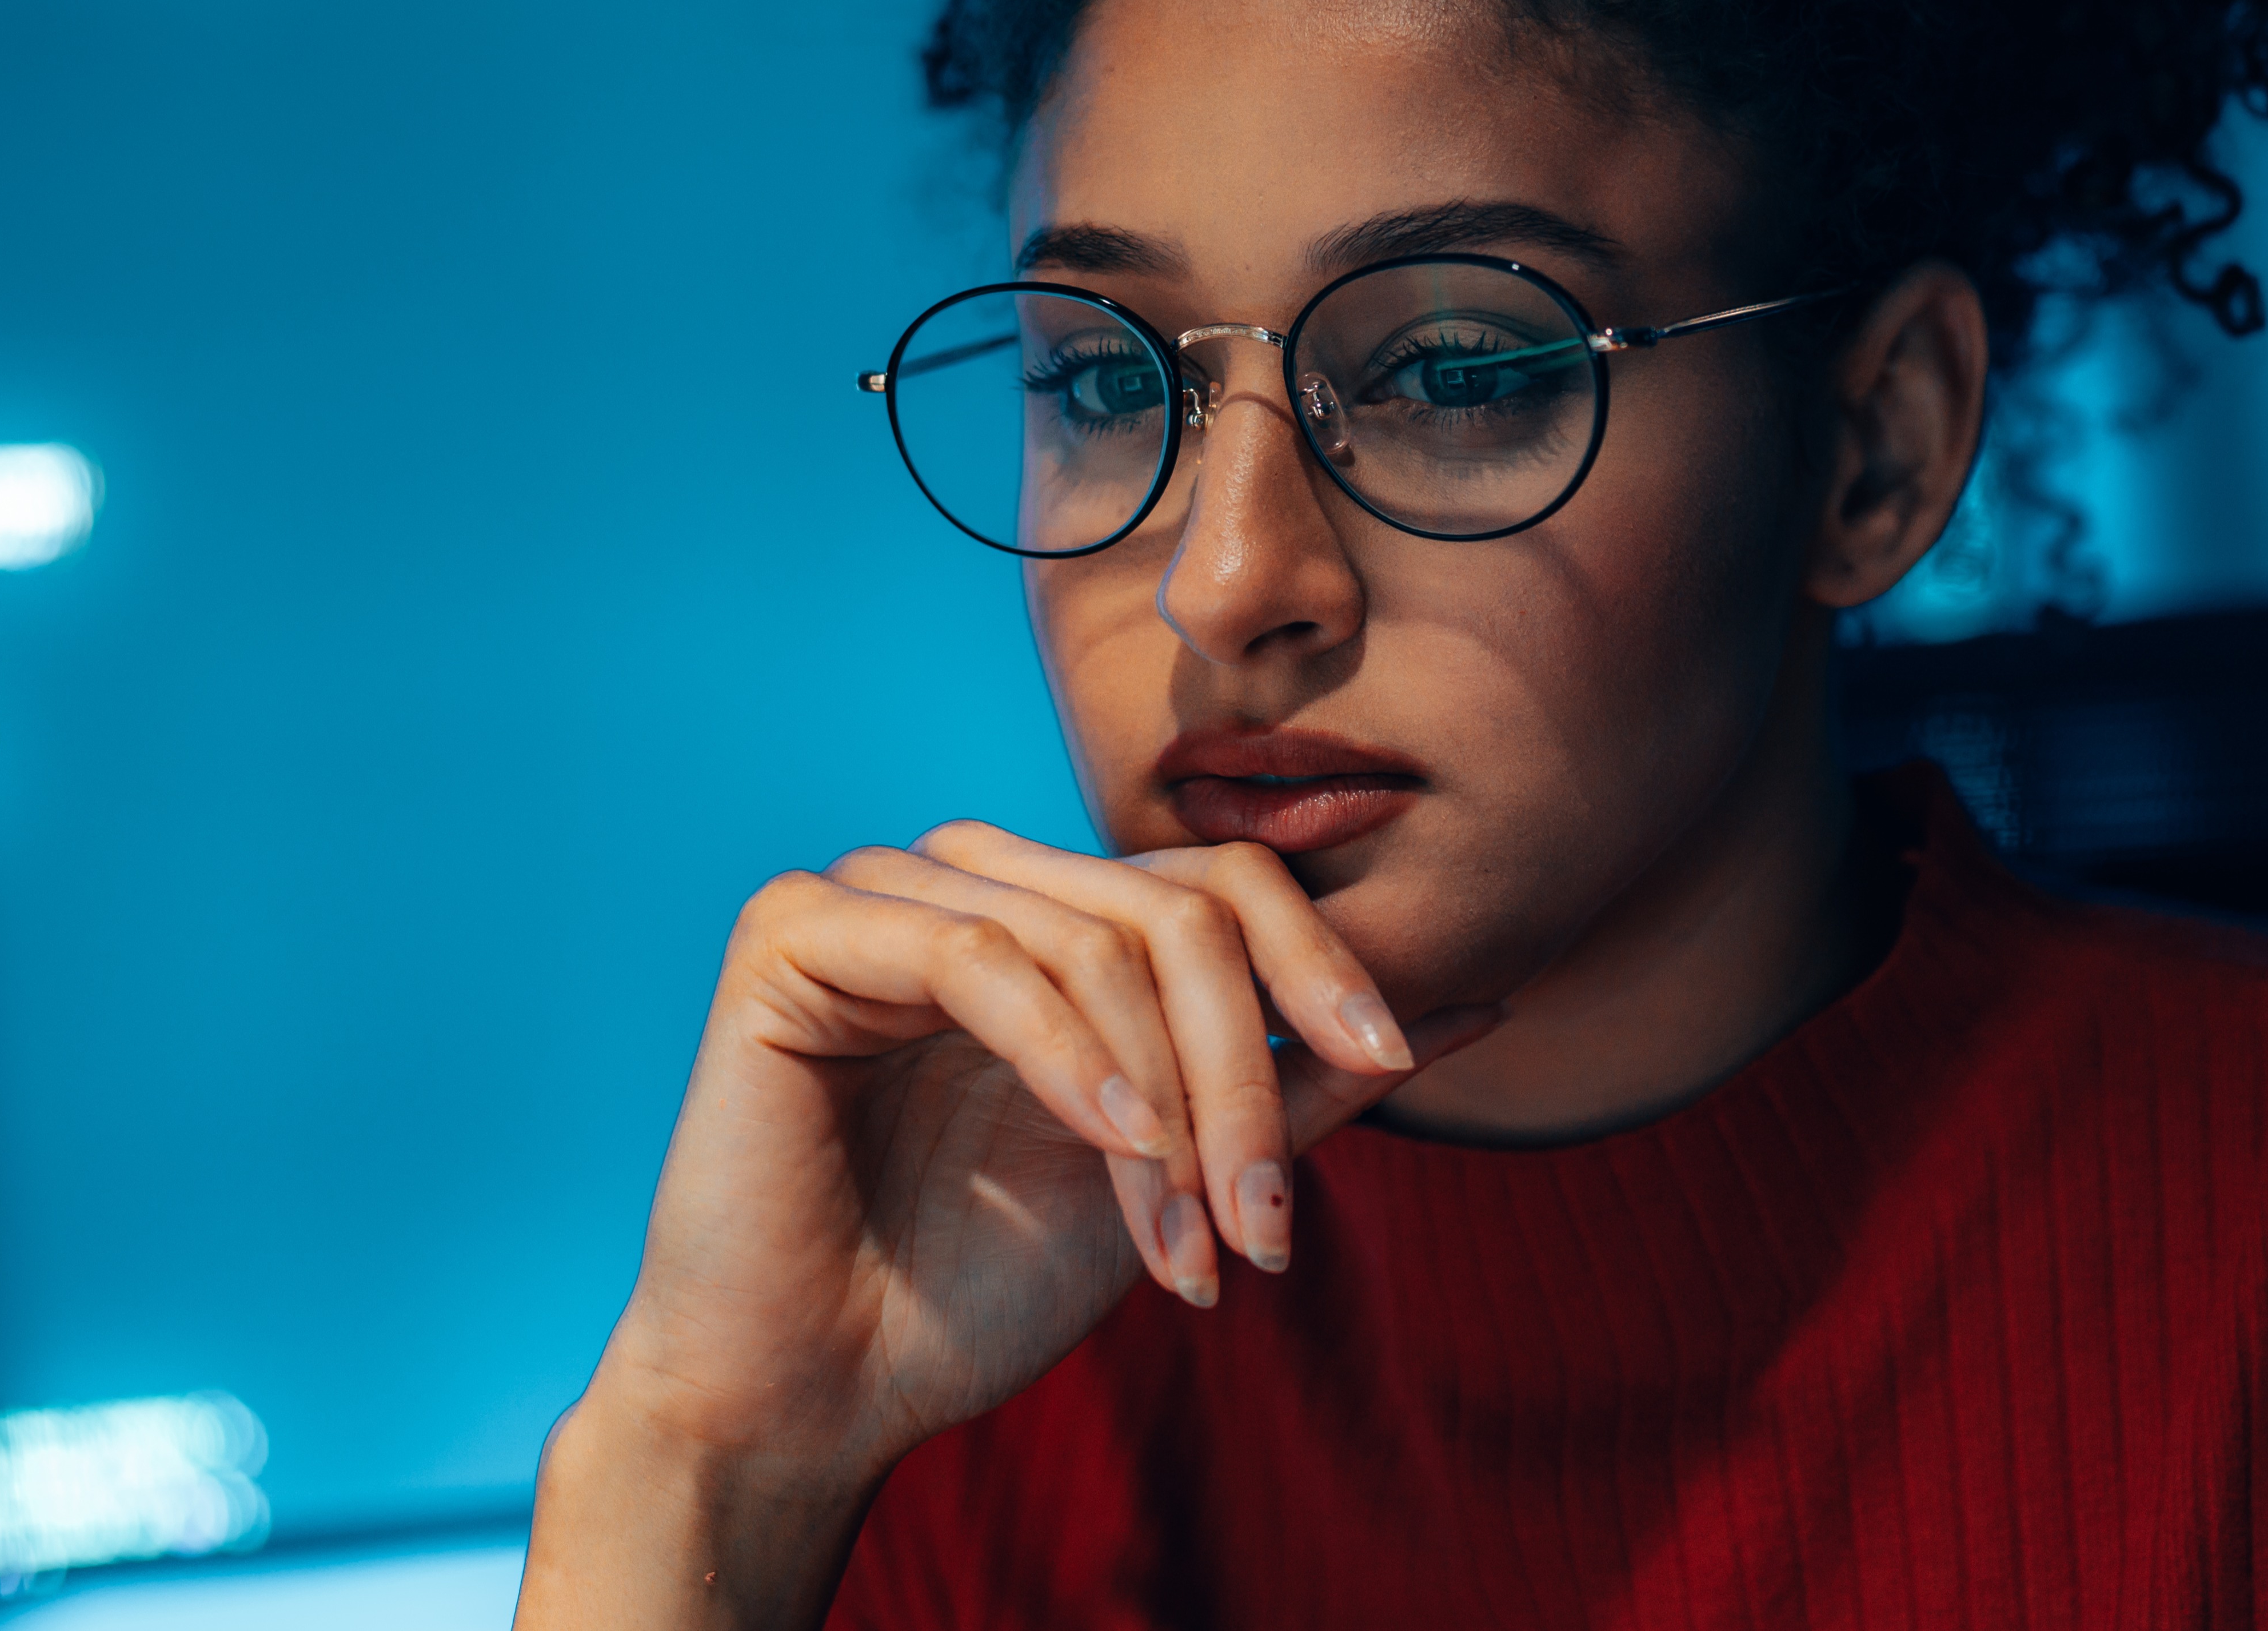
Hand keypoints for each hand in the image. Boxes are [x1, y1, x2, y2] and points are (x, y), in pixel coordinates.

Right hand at [516, 825, 1499, 1629]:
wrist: (825, 1386)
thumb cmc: (978, 1284)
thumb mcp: (1178, 1172)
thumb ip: (1300, 1085)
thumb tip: (1473, 1008)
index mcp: (1047, 919)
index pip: (1218, 883)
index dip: (1320, 961)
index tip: (1400, 1057)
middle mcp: (964, 882)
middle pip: (1174, 912)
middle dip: (1244, 1076)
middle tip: (1264, 1227)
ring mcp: (875, 893)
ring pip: (1092, 938)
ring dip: (1168, 1101)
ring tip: (1189, 1241)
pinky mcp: (794, 933)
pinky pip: (978, 959)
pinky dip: (1070, 1060)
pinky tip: (1116, 1148)